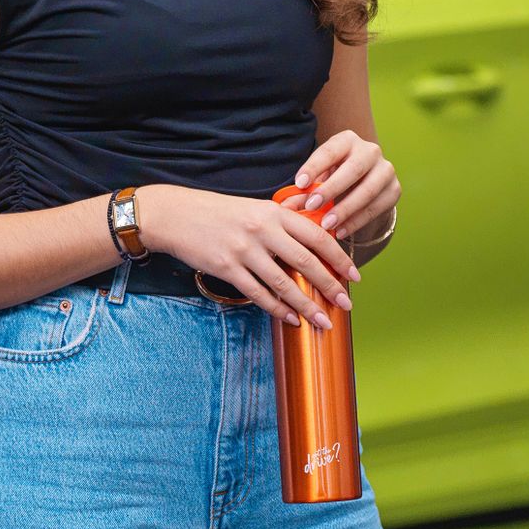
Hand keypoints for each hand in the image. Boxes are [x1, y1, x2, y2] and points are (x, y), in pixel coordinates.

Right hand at [135, 184, 353, 329]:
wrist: (174, 215)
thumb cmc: (216, 212)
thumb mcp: (254, 208)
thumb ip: (282, 221)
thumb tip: (314, 236)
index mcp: (274, 212)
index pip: (317, 236)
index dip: (339, 257)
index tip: (354, 275)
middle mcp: (262, 230)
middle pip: (307, 262)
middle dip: (330, 286)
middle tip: (346, 304)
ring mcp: (244, 250)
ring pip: (284, 284)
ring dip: (307, 306)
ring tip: (322, 321)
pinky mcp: (227, 268)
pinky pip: (258, 294)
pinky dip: (277, 309)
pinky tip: (291, 318)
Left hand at [291, 130, 398, 249]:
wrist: (365, 184)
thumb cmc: (334, 177)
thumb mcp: (319, 179)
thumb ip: (303, 192)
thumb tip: (285, 208)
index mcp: (347, 141)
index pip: (329, 151)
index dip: (314, 167)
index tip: (299, 184)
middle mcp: (369, 151)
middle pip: (352, 169)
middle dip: (331, 189)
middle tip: (312, 207)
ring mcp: (385, 170)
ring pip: (368, 190)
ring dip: (345, 209)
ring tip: (326, 225)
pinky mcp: (394, 190)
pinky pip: (376, 208)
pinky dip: (357, 221)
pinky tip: (341, 231)